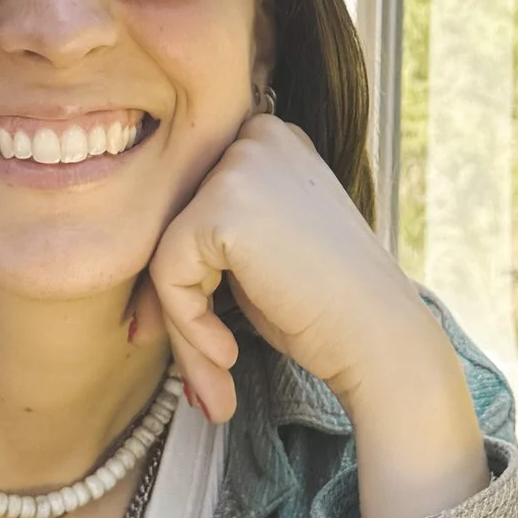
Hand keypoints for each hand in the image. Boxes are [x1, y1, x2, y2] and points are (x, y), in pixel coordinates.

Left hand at [140, 116, 486, 517]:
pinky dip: (186, 325)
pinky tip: (228, 356)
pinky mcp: (224, 205)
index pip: (195, 205)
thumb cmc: (329, 311)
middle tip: (203, 379)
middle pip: (175, 226)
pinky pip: (166, 272)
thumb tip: (135, 302)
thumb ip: (207, 250)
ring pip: (164, 252)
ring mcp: (241, 164)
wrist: (382, 341)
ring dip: (183, 329)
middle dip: (178, 311)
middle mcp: (256, 135)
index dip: (184, 280)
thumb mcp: (260, 261)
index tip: (196, 344)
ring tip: (216, 382)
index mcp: (271, 141)